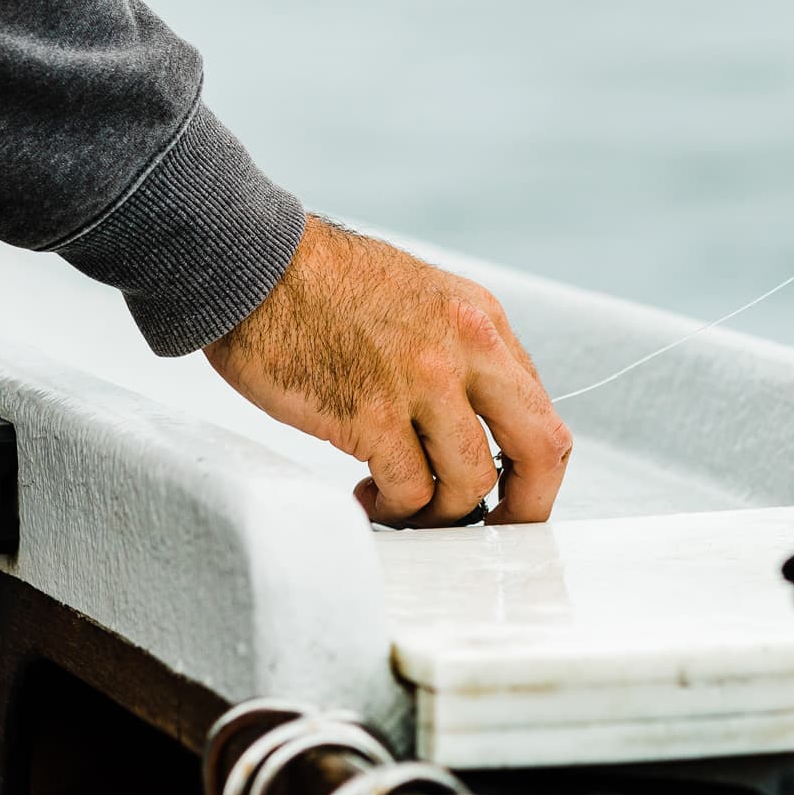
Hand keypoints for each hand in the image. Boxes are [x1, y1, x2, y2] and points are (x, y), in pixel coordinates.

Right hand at [205, 217, 572, 524]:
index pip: (541, 410)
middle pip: (541, 449)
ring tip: (402, 506)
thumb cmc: (321, 287)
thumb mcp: (421, 298)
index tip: (504, 493)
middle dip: (528, 506)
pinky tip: (368, 493)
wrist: (252, 263)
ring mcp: (421, 381)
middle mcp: (466, 346)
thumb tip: (480, 425)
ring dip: (440, 514)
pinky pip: (410, 491)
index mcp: (482, 318)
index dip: (529, 467)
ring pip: (472, 483)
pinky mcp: (371, 413)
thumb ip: (460, 353)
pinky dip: (394, 508)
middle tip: (496, 531)